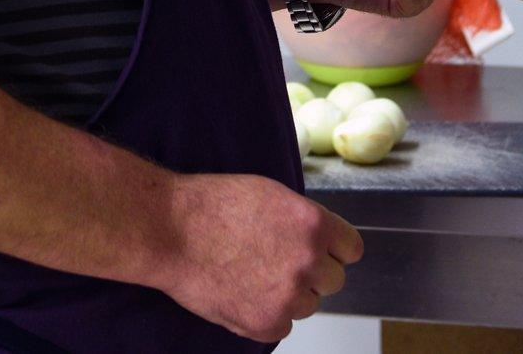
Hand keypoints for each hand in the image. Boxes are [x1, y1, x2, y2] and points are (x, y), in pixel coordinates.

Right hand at [157, 172, 362, 341]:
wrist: (171, 230)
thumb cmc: (213, 206)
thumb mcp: (273, 196)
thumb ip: (304, 222)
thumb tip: (321, 242)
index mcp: (315, 225)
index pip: (352, 249)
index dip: (334, 250)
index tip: (322, 252)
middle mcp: (308, 262)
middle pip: (333, 280)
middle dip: (312, 274)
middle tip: (279, 263)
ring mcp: (288, 296)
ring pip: (308, 305)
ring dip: (289, 295)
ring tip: (254, 275)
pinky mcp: (266, 323)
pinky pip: (283, 326)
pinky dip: (266, 315)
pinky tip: (244, 293)